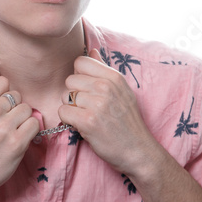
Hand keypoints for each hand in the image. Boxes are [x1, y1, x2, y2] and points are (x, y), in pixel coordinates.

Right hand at [0, 67, 38, 201]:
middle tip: (3, 124)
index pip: (3, 81)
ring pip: (27, 109)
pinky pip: (35, 124)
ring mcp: (4, 127)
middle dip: (14, 108)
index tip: (0, 107)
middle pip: (17, 95)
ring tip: (11, 133)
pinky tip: (19, 140)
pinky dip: (30, 132)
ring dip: (23, 120)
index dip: (4, 94)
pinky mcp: (17, 143)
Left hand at [58, 49, 156, 176]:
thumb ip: (104, 69)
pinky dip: (68, 120)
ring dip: (71, 108)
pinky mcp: (88, 121)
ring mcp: (97, 104)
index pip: (80, 62)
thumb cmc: (127, 121)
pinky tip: (82, 125)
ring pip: (64, 96)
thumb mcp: (121, 90)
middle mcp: (105, 87)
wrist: (139, 151)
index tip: (87, 89)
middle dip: (74, 94)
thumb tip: (91, 50)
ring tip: (87, 116)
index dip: (79, 76)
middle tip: (88, 107)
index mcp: (114, 77)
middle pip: (69, 80)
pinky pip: (63, 112)